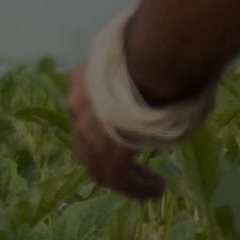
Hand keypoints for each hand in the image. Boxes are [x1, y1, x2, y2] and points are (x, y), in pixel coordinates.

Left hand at [64, 62, 166, 200]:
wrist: (153, 57)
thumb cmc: (156, 51)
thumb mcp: (135, 62)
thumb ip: (137, 80)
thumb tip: (161, 88)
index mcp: (82, 80)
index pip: (86, 112)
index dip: (104, 128)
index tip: (128, 137)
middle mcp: (78, 106)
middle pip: (87, 143)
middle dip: (111, 159)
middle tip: (137, 170)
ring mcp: (89, 131)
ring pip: (101, 165)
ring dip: (127, 178)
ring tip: (152, 185)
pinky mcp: (108, 151)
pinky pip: (119, 177)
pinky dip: (137, 187)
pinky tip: (156, 188)